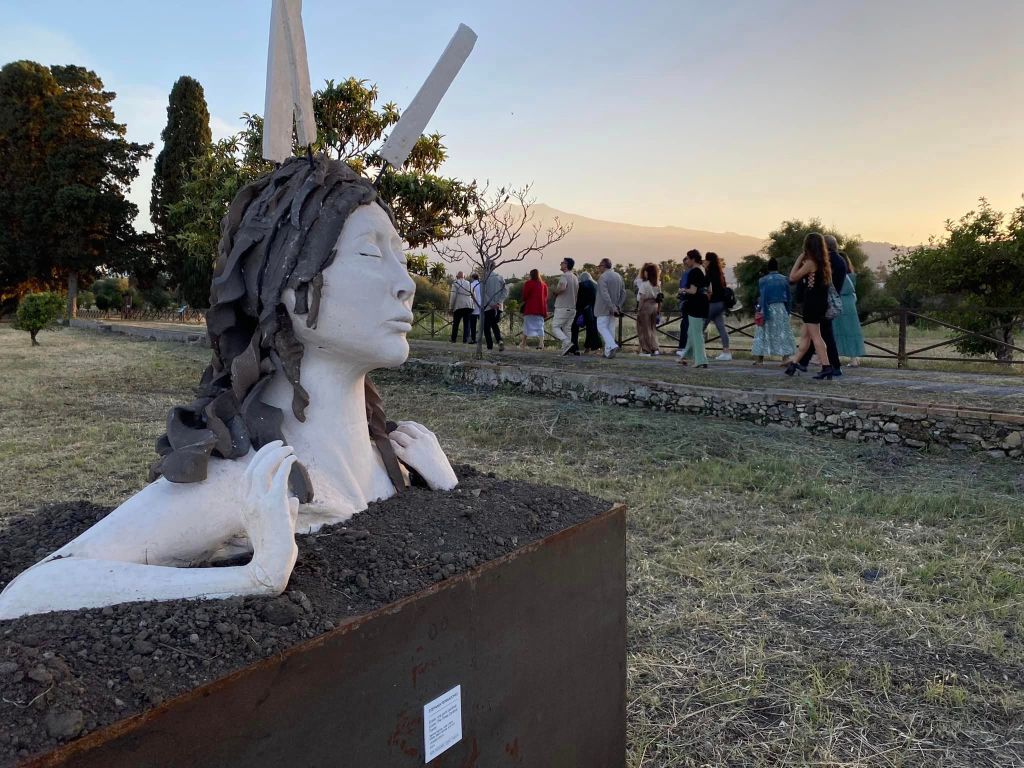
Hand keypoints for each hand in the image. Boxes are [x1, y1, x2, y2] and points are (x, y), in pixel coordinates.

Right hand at [241, 441, 299, 592]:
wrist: (272, 561)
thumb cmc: (275, 544)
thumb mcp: (276, 523)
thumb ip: (284, 509)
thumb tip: (294, 500)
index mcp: (243, 504)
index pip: (247, 474)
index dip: (258, 459)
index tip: (271, 450)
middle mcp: (246, 501)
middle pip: (252, 467)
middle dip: (266, 451)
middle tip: (281, 443)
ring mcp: (257, 502)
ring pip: (262, 469)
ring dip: (276, 455)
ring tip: (289, 448)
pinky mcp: (272, 505)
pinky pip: (278, 478)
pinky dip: (285, 465)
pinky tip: (293, 460)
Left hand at [388, 422, 457, 490]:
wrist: (441, 475)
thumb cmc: (439, 465)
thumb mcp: (435, 447)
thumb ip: (426, 441)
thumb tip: (413, 438)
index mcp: (429, 435)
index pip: (415, 424)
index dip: (405, 423)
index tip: (400, 424)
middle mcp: (422, 438)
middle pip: (406, 427)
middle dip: (398, 428)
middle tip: (394, 431)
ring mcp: (414, 446)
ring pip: (399, 435)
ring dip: (393, 435)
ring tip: (390, 437)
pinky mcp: (407, 455)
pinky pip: (395, 446)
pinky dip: (391, 444)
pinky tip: (390, 444)